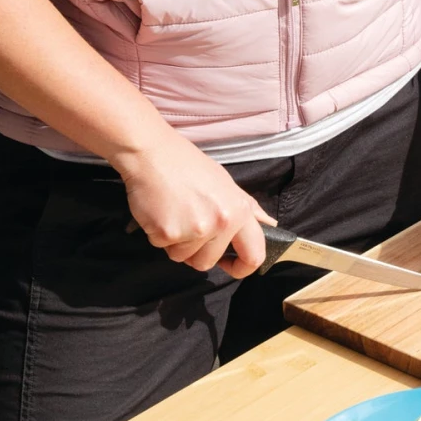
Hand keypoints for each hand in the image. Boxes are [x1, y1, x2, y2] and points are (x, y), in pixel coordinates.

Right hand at [114, 131, 273, 277]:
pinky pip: (162, 247)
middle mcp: (221, 223)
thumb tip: (270, 225)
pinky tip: (159, 211)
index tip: (229, 265)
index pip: (254, 255)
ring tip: (173, 213)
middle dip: (195, 251)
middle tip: (186, 225)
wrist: (151, 153)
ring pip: (183, 257)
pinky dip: (157, 234)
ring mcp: (195, 229)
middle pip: (208, 262)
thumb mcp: (227, 183)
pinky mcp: (168, 233)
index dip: (242, 267)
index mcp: (239, 211)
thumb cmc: (188, 166)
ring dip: (175, 243)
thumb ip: (248, 208)